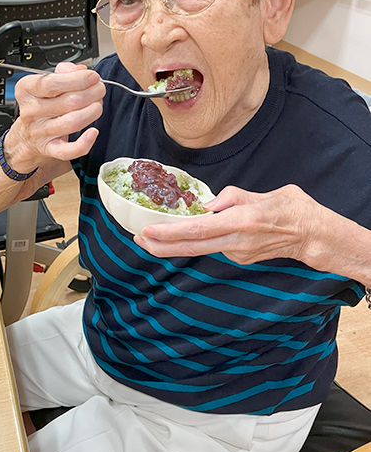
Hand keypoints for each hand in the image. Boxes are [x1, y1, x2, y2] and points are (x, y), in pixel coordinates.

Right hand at [5, 62, 105, 172]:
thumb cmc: (41, 105)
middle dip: (92, 93)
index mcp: (27, 91)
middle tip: (99, 89)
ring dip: (93, 111)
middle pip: (68, 102)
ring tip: (97, 105)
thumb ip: (64, 73)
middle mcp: (31, 111)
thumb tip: (81, 70)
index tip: (92, 77)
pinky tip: (93, 132)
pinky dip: (84, 143)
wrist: (27, 135)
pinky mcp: (49, 149)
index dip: (77, 79)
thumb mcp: (45, 83)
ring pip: (73, 122)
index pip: (51, 83)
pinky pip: (68, 150)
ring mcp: (40, 132)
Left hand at [134, 184, 327, 265]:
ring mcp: (238, 254)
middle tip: (138, 239)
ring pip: (200, 248)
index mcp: (242, 222)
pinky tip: (189, 233)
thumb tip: (208, 205)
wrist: (313, 236)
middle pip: (192, 247)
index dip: (170, 233)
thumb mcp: (263, 194)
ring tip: (152, 236)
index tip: (148, 231)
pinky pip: (213, 247)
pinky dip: (197, 241)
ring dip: (176, 244)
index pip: (198, 229)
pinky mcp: (240, 258)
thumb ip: (232, 198)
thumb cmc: (293, 209)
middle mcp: (237, 242)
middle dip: (162, 246)